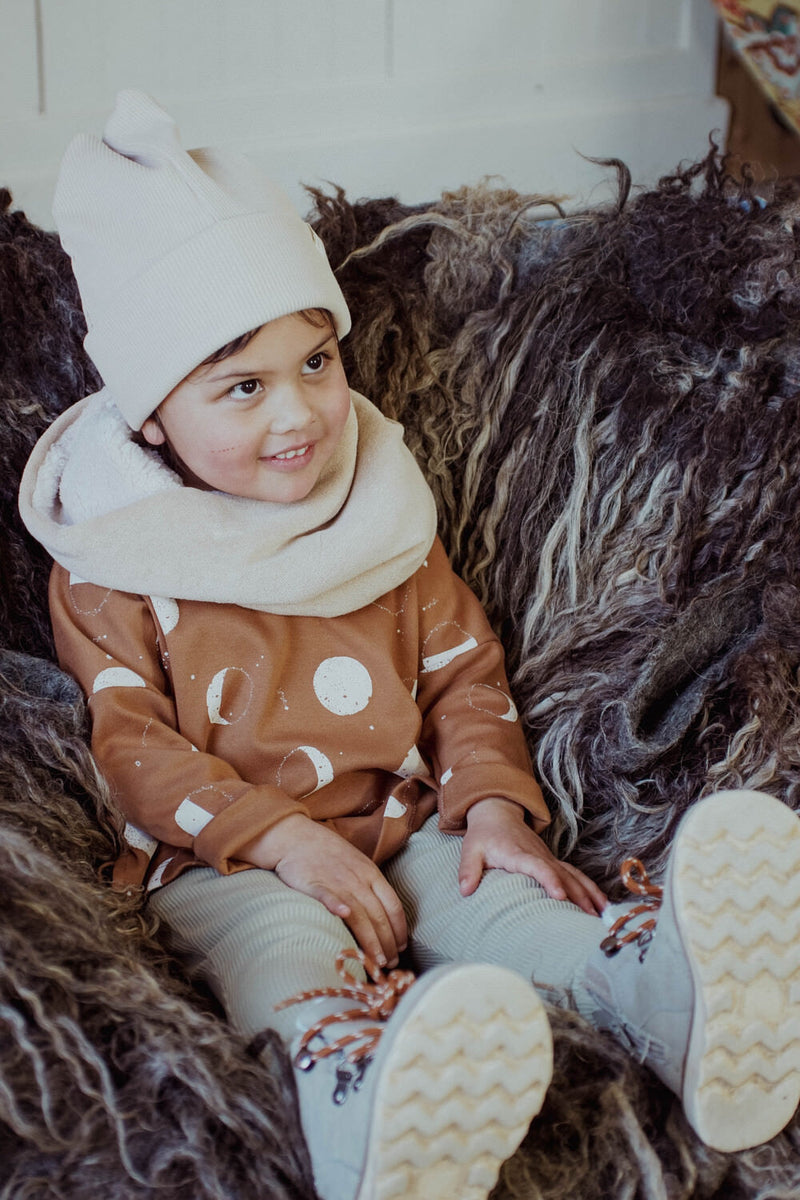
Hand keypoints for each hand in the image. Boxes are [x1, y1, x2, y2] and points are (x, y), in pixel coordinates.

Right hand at [239, 814, 407, 967]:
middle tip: (390, 964)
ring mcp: (336, 881)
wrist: (295, 836)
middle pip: (378, 915)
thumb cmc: (326, 853)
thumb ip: (369, 886)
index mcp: (370, 873)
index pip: (393, 904)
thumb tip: (383, 914)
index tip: (401, 947)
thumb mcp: (356, 864)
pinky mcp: (313, 883)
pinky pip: (326, 895)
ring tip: (377, 961)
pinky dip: (335, 905)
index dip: (399, 928)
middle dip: (388, 942)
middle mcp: (357, 879)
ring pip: (359, 913)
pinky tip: (342, 916)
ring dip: (370, 939)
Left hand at [459, 797, 606, 915]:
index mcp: (518, 853)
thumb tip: (465, 890)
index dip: (549, 880)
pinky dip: (589, 888)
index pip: (537, 866)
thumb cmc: (483, 835)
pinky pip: (574, 874)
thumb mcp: (470, 849)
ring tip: (601, 914)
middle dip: (578, 895)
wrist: (498, 813)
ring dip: (588, 893)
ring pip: (573, 875)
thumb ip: (468, 869)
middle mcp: (538, 855)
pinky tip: (600, 903)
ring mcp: (548, 857)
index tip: (560, 896)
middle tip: (589, 918)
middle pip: (562, 874)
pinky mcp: (552, 861)